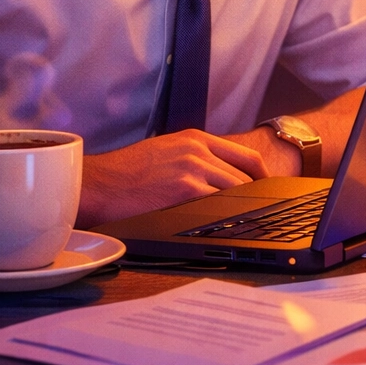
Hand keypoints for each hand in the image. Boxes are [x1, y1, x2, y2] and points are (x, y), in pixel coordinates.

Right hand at [78, 129, 268, 226]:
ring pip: (234, 191)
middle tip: (258, 212)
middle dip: (253, 196)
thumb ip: (195, 156)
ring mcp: (192, 169)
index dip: (262, 176)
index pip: (245, 156)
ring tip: (244, 222)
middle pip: (244, 176)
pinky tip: (226, 225)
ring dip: (240, 208)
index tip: (267, 191)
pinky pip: (217, 205)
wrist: (99, 183)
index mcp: (195, 138)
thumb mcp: (166, 150)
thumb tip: (221, 175)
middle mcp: (197, 150)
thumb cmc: (127, 172)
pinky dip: (225, 216)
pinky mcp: (184, 190)